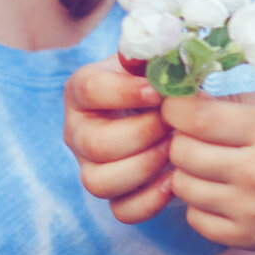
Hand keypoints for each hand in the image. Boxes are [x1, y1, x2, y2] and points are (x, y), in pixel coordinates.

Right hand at [63, 55, 175, 223]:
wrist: (176, 111)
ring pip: (99, 182)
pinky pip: (122, 211)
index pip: (89, 89)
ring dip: (143, 167)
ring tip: (173, 150)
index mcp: (83, 89)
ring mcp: (90, 167)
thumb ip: (155, 49)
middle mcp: (78, 131)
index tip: (159, 92)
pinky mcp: (113, 195)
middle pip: (94, 144)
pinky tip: (174, 179)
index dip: (125, 92)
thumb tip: (153, 43)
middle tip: (172, 125)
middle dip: (141, 135)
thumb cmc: (164, 79)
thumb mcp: (157, 59)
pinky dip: (150, 200)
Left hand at [163, 94, 254, 249]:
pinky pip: (194, 219)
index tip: (175, 105)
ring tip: (206, 163)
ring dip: (186, 171)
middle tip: (192, 135)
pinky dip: (198, 204)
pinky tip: (217, 191)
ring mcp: (252, 209)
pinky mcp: (247, 237)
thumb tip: (185, 85)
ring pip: (183, 186)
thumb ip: (234, 94)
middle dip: (179, 138)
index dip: (175, 108)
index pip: (198, 117)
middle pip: (183, 152)